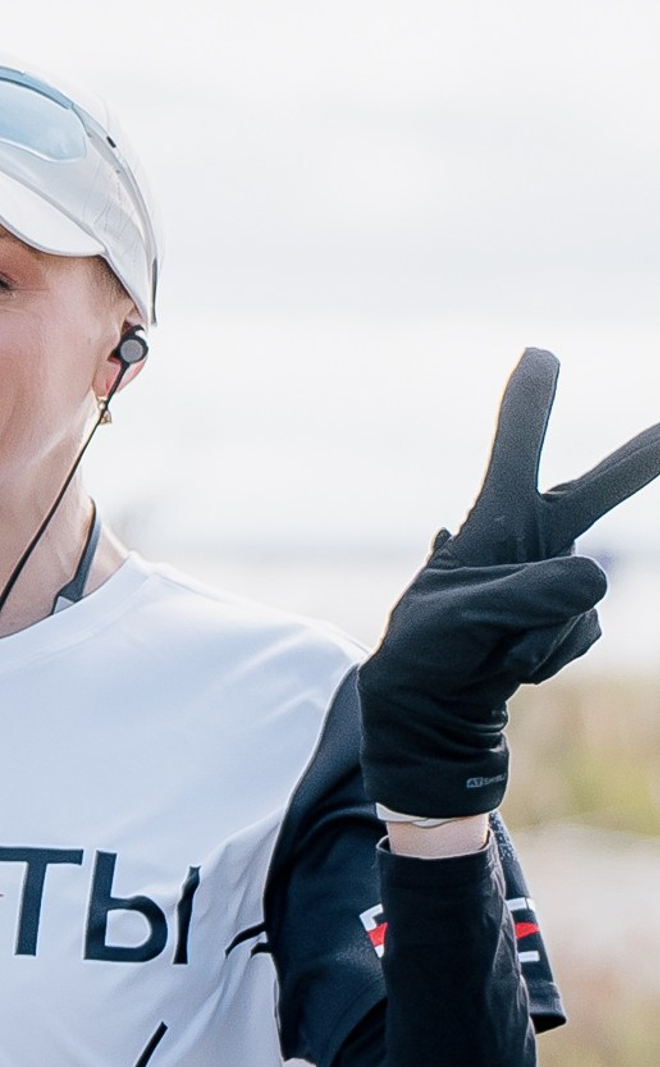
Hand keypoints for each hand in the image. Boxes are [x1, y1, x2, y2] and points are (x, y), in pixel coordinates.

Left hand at [358, 349, 659, 818]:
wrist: (432, 711)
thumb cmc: (429, 651)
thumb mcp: (461, 618)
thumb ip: (529, 593)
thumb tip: (598, 578)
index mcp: (494, 521)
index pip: (515, 454)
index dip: (529, 405)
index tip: (538, 355)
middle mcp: (534, 541)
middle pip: (591, 491)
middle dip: (637, 458)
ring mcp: (558, 581)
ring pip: (577, 597)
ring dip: (533, 634)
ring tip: (492, 649)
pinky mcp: (573, 620)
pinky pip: (578, 633)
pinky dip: (544, 656)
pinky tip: (512, 664)